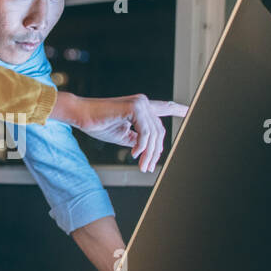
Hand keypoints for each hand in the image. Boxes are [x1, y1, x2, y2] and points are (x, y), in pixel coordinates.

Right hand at [52, 93, 187, 171]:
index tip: (189, 111)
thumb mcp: (122, 135)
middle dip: (156, 152)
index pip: (163, 107)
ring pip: (153, 135)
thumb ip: (137, 139)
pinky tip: (134, 153)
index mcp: (140, 107)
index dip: (177, 109)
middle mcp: (143, 102)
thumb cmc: (98, 124)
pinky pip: (145, 133)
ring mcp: (140, 103)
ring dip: (148, 154)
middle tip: (148, 167)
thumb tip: (148, 150)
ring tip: (141, 165)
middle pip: (159, 132)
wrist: (81, 116)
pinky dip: (141, 146)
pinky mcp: (134, 108)